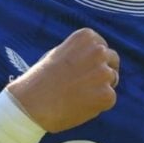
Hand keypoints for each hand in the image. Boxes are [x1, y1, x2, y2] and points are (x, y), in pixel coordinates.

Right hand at [5, 28, 119, 132]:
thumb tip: (98, 58)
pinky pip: (109, 99)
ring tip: (77, 96)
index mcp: (87, 37)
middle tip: (86, 85)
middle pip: (113, 61)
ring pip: (112, 81)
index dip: (94, 60)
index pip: (102, 47)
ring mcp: (104, 73)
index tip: (82, 70)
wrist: (30, 104)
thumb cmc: (40, 80)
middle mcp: (99, 51)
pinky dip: (98, 104)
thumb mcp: (59, 53)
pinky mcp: (107, 95)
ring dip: (100, 88)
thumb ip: (80, 52)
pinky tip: (79, 105)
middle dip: (103, 71)